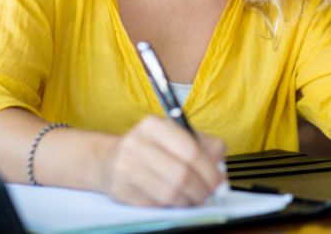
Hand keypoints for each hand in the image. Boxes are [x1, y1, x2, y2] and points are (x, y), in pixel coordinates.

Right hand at [100, 115, 226, 205]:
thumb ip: (203, 145)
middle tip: (208, 195)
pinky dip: (170, 205)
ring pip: (169, 192)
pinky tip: (173, 199)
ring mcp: (125, 166)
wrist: (110, 159)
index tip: (218, 182)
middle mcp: (136, 142)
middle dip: (201, 189)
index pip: (190, 150)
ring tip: (192, 198)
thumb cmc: (151, 148)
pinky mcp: (120, 188)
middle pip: (181, 174)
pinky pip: (154, 203)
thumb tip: (220, 166)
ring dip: (187, 200)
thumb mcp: (175, 136)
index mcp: (154, 125)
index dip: (209, 170)